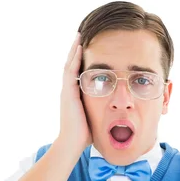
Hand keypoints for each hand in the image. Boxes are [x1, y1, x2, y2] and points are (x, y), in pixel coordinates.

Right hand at [59, 32, 91, 151]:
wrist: (72, 143)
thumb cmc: (85, 135)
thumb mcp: (94, 117)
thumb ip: (99, 110)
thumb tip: (113, 110)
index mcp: (74, 96)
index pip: (77, 74)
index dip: (80, 61)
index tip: (86, 50)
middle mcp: (68, 91)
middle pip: (71, 65)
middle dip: (76, 51)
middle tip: (81, 37)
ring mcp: (67, 91)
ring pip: (69, 65)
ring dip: (74, 50)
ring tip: (79, 36)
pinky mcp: (68, 93)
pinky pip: (71, 71)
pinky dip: (74, 59)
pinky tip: (79, 48)